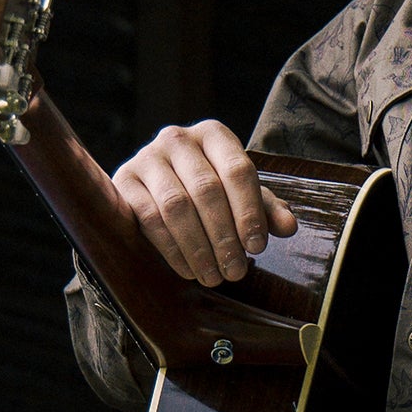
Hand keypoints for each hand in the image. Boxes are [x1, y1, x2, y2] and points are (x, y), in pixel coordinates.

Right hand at [112, 120, 297, 285]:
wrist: (156, 186)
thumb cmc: (210, 189)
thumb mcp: (241, 195)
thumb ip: (265, 209)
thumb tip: (288, 227)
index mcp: (213, 134)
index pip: (237, 170)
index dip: (249, 212)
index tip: (257, 249)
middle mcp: (177, 138)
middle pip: (207, 190)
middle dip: (224, 237)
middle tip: (236, 272)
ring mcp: (146, 158)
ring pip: (176, 206)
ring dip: (198, 248)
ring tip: (215, 277)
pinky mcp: (123, 182)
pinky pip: (148, 218)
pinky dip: (171, 249)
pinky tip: (188, 270)